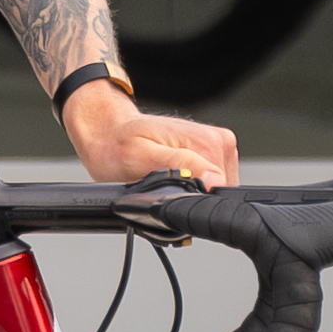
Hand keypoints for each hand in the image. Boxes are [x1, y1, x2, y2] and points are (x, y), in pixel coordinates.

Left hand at [61, 75, 238, 190]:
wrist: (110, 131)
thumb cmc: (118, 145)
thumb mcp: (141, 156)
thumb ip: (180, 164)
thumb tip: (214, 179)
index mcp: (207, 141)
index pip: (222, 188)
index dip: (197, 200)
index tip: (170, 193)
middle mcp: (218, 141)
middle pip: (221, 190)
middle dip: (193, 195)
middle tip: (161, 184)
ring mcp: (216, 147)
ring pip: (216, 188)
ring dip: (192, 191)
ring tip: (163, 178)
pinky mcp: (211, 154)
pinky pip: (210, 182)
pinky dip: (192, 185)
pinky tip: (172, 175)